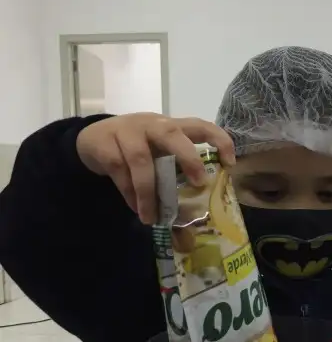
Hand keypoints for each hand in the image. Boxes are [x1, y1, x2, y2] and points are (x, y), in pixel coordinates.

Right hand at [76, 113, 235, 223]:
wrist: (91, 140)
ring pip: (140, 159)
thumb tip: (196, 207)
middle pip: (171, 133)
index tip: (230, 163)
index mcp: (170, 126)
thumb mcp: (157, 153)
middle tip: (199, 183)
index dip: (218, 140)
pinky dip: (128, 193)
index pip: (200, 125)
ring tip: (152, 216)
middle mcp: (151, 124)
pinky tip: (136, 208)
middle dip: (188, 157)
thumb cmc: (135, 150)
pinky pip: (119, 171)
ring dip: (148, 191)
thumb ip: (174, 170)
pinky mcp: (105, 144)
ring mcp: (126, 131)